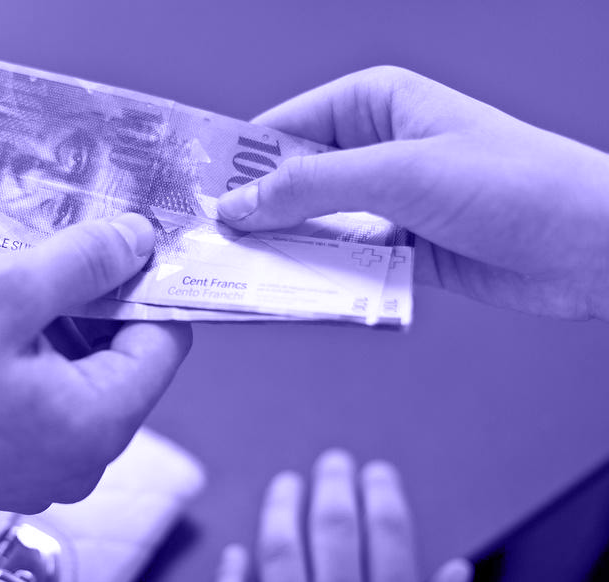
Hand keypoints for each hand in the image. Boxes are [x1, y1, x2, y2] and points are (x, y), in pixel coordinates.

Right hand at [0, 214, 191, 518]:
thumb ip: (84, 262)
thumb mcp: (1, 293)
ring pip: (77, 379)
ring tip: (9, 285)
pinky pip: (42, 403)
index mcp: (97, 425)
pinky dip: (27, 360)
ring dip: (55, 326)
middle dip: (94, 301)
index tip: (114, 241)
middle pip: (121, 360)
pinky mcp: (7, 470)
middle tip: (50, 252)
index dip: (145, 284)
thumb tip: (141, 241)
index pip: (165, 341)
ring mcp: (44, 472)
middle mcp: (83, 462)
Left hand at [215, 450, 472, 581]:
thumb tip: (456, 575)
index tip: (377, 473)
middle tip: (331, 462)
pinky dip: (230, 579)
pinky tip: (232, 557)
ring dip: (280, 513)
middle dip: (332, 487)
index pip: (389, 536)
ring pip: (279, 558)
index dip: (382, 494)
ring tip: (284, 486)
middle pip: (333, 533)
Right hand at [217, 66, 608, 319]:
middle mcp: (376, 149)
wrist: (592, 246)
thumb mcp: (400, 174)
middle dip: (257, 216)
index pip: (281, 128)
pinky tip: (299, 293)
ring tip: (247, 275)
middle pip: (291, 183)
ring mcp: (388, 202)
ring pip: (314, 227)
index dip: (237, 164)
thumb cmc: (518, 183)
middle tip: (213, 247)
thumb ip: (311, 188)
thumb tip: (239, 204)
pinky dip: (323, 279)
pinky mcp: (402, 249)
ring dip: (288, 253)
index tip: (196, 199)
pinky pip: (344, 263)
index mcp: (374, 103)